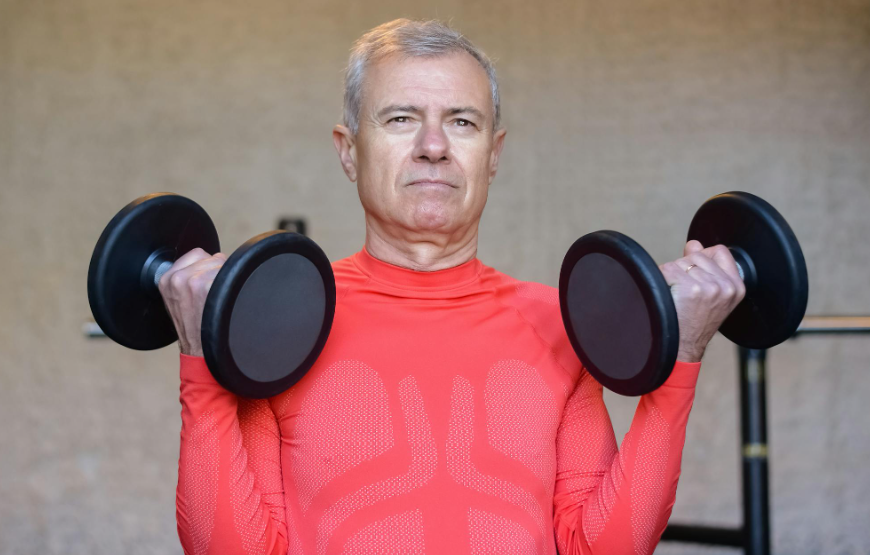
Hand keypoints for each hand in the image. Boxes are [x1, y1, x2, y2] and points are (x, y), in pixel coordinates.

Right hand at [157, 248, 227, 356]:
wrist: (199, 349)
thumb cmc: (193, 326)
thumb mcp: (178, 299)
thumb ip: (186, 277)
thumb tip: (209, 261)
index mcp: (166, 278)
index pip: (196, 254)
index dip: (207, 267)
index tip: (209, 284)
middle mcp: (176, 278)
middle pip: (211, 257)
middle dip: (218, 272)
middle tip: (215, 294)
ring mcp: (191, 281)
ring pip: (221, 264)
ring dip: (226, 278)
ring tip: (219, 299)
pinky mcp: (205, 286)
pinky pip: (229, 274)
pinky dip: (232, 286)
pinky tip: (224, 301)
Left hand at [659, 240, 745, 361]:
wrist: (684, 346)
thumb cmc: (695, 322)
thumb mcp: (712, 295)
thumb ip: (706, 266)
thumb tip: (694, 244)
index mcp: (736, 286)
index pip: (720, 251)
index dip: (703, 256)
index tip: (695, 272)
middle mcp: (725, 286)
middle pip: (697, 256)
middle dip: (685, 269)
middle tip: (684, 293)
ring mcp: (708, 287)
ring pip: (680, 262)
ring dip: (672, 276)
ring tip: (677, 297)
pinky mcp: (690, 289)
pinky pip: (668, 269)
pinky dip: (662, 280)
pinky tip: (668, 296)